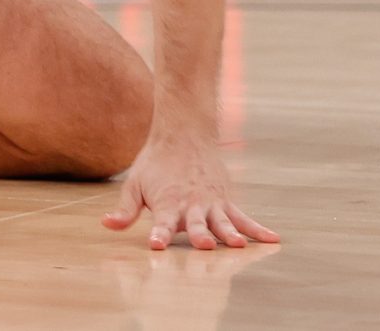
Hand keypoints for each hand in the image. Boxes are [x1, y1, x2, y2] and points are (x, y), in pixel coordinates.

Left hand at [103, 130, 278, 251]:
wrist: (183, 133)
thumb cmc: (155, 163)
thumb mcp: (135, 184)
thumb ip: (125, 209)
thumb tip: (106, 225)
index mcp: (168, 203)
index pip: (162, 222)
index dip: (159, 234)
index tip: (156, 244)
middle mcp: (192, 205)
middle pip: (197, 224)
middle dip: (199, 236)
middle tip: (203, 247)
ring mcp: (211, 203)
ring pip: (223, 222)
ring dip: (229, 234)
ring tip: (238, 246)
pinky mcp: (225, 201)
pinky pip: (243, 217)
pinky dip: (257, 229)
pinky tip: (273, 239)